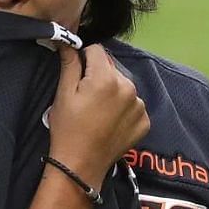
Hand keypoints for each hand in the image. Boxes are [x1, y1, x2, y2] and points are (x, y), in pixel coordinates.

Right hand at [46, 43, 149, 180]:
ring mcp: (139, 105)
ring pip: (124, 87)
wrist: (81, 165)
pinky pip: (133, 106)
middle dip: (99, 76)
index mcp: (106, 78)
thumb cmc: (67, 128)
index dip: (84, 58)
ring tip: (98, 112)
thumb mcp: (63, 94)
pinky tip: (110, 122)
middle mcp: (128, 87)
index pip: (97, 50)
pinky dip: (123, 110)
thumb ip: (69, 64)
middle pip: (112, 68)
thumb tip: (68, 42)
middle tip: (85, 98)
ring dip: (113, 92)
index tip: (76, 74)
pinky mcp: (145, 121)